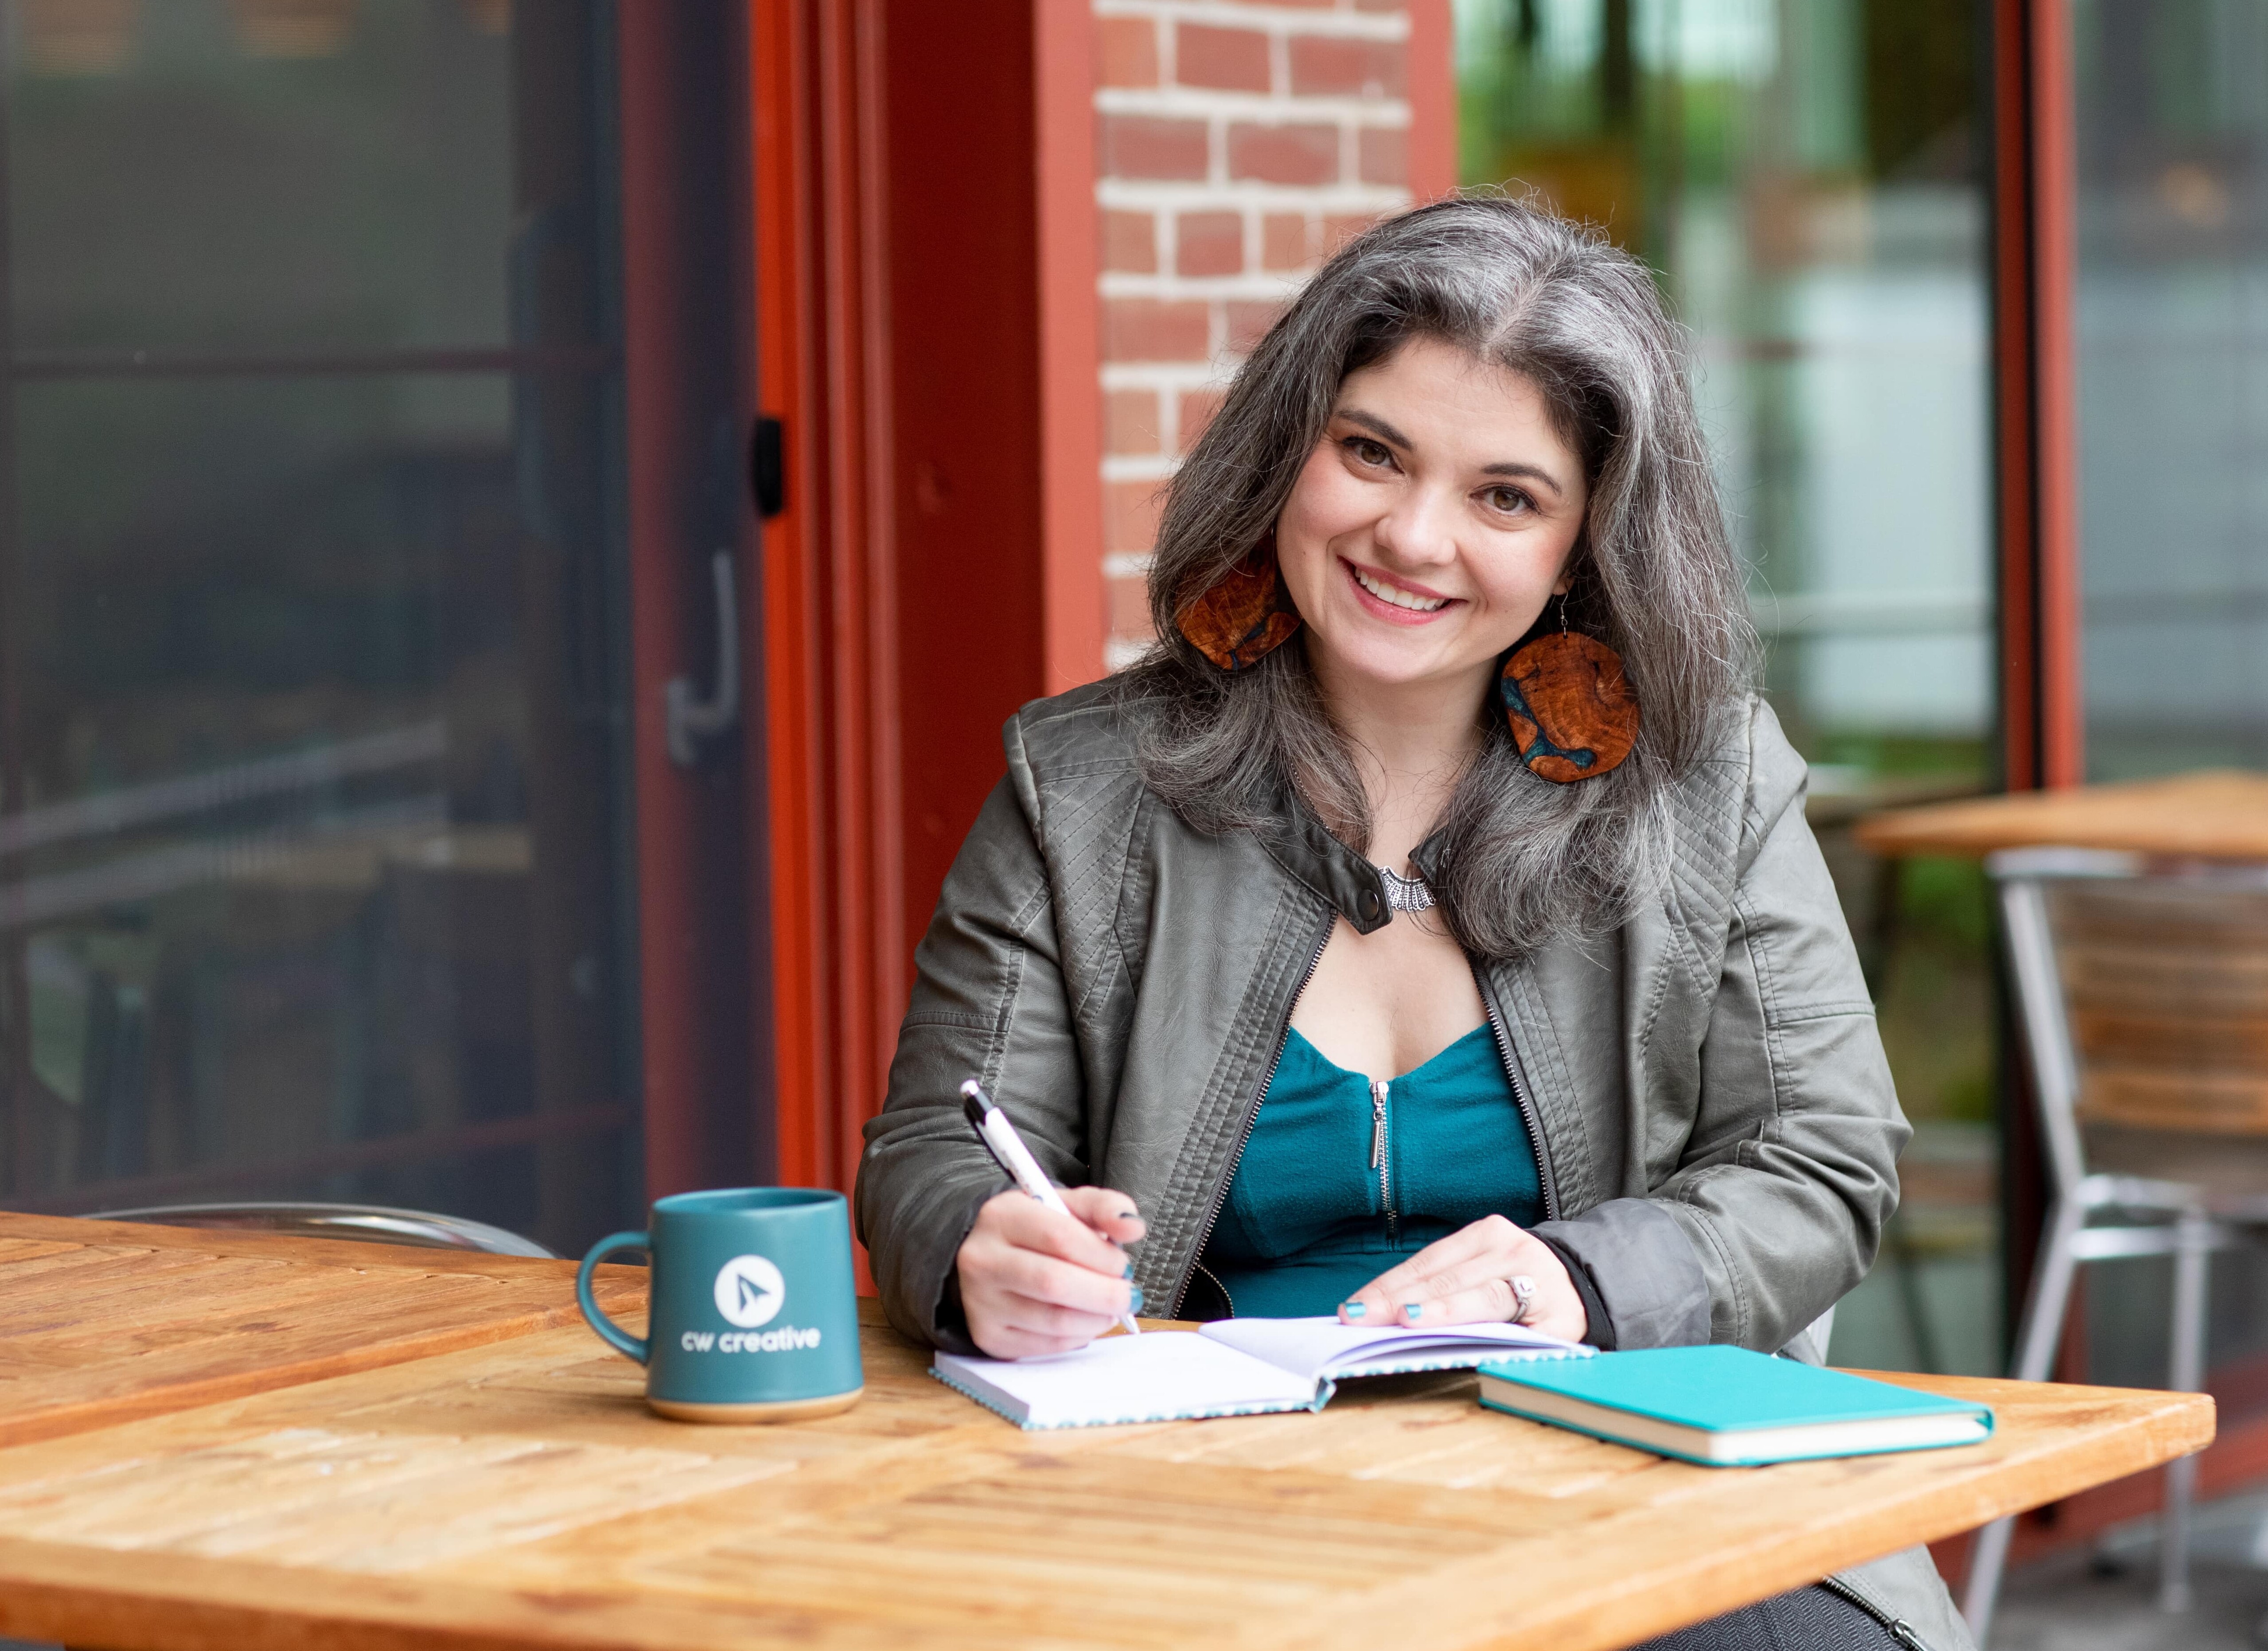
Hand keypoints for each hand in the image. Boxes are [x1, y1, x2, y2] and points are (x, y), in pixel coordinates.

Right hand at [956, 1186, 1147, 1358]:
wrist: (985, 1258)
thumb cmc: (1034, 1231)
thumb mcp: (1065, 1205)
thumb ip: (1104, 1208)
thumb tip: (1133, 1227)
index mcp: (1001, 1217)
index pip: (1059, 1237)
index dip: (1101, 1255)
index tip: (1122, 1263)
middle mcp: (982, 1260)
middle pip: (1053, 1283)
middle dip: (1104, 1294)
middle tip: (1128, 1295)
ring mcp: (981, 1303)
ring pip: (1053, 1321)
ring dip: (1096, 1319)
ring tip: (1110, 1308)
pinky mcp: (989, 1337)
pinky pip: (1046, 1345)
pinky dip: (1078, 1337)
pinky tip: (1085, 1321)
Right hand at [1337, 1214, 1587, 1342]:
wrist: (1571, 1278)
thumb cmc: (1553, 1321)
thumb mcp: (1548, 1342)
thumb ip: (1509, 1346)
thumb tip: (1457, 1356)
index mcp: (1540, 1285)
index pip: (1485, 1297)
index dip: (1444, 1309)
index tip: (1406, 1319)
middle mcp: (1516, 1252)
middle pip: (1449, 1279)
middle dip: (1398, 1298)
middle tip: (1359, 1317)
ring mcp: (1495, 1234)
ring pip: (1432, 1263)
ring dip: (1388, 1287)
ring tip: (1354, 1308)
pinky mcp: (1479, 1228)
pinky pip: (1431, 1255)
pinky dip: (1399, 1276)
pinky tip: (1372, 1293)